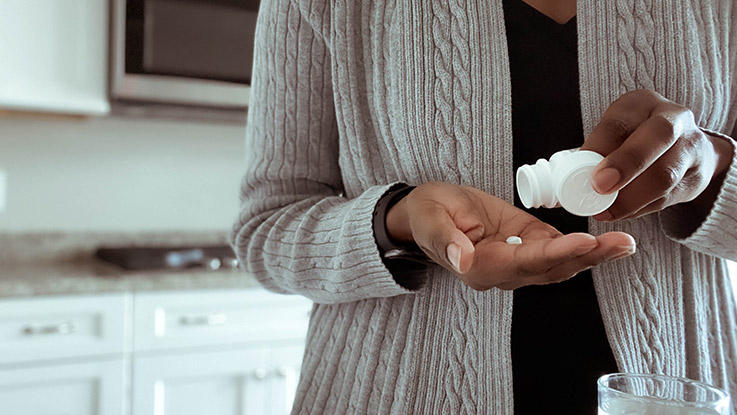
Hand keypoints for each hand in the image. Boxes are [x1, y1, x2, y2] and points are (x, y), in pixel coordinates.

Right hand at [386, 182, 635, 290]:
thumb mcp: (429, 220)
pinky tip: (608, 240)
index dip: (556, 253)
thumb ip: (445, 240)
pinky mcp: (525, 245)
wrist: (428, 211)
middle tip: (621, 244)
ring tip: (624, 242)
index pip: (524, 262)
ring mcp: (516, 261)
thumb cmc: (427, 214)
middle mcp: (502, 271)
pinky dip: (583, 247)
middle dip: (588, 257)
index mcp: (479, 267)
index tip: (584, 242)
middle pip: (551, 269)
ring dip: (593, 255)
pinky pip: (557, 251)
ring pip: (560, 263)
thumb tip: (464, 260)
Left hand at [580, 90, 733, 220]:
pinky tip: (621, 212)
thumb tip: (563, 183)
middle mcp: (673, 119)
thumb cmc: (634, 141)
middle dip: (627, 164)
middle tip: (600, 187)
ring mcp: (691, 147)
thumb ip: (594, 154)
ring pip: (665, 174)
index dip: (601, 147)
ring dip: (631, 197)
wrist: (684, 150)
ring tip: (605, 210)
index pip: (620, 121)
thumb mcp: (613, 136)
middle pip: (657, 136)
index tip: (587, 172)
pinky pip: (668, 197)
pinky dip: (640, 209)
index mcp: (642, 104)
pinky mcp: (697, 177)